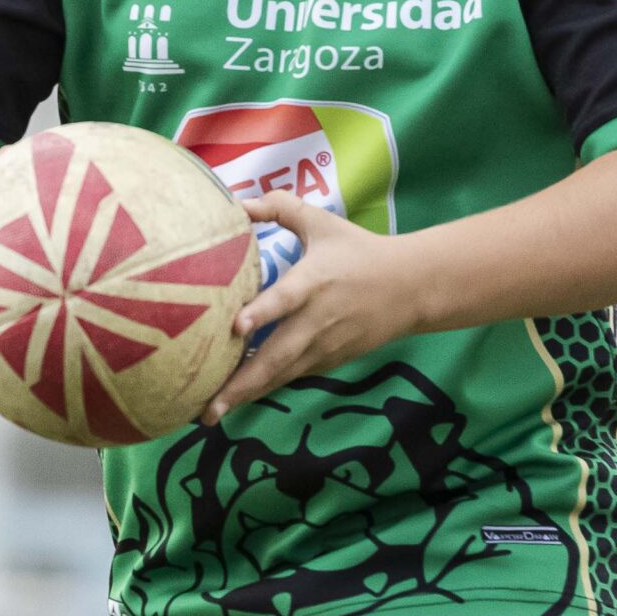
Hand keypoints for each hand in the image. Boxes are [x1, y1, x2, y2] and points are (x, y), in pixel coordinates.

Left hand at [203, 193, 422, 423]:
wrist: (410, 288)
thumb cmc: (359, 250)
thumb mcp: (321, 222)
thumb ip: (279, 207)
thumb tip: (236, 200)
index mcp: (313, 282)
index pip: (286, 299)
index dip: (262, 313)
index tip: (236, 326)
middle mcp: (316, 320)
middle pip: (277, 355)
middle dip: (241, 382)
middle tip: (206, 406)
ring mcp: (323, 346)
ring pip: (280, 375)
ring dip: (245, 395)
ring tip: (209, 415)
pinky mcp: (328, 361)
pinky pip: (290, 377)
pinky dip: (264, 388)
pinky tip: (235, 399)